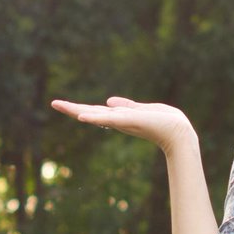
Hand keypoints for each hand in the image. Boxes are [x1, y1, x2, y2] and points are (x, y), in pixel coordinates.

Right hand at [51, 96, 196, 154]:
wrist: (179, 132)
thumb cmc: (165, 121)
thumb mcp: (143, 109)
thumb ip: (127, 105)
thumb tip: (108, 101)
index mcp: (121, 117)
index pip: (96, 111)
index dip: (80, 107)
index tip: (62, 104)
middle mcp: (119, 120)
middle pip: (91, 113)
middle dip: (72, 108)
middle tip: (54, 103)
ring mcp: (123, 122)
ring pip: (96, 115)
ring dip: (79, 111)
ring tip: (61, 106)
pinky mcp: (130, 121)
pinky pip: (109, 119)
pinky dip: (96, 117)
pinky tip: (82, 116)